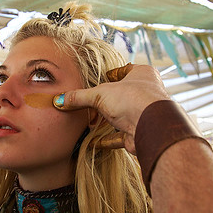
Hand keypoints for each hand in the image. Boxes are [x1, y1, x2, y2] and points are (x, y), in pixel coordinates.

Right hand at [53, 64, 170, 153]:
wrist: (152, 127)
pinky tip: (93, 142)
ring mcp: (144, 114)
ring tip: (89, 122)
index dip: (112, 75)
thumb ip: (79, 97)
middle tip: (90, 103)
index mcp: (143, 74)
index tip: (99, 79)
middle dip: (106, 101)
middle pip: (122, 94)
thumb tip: (60, 100)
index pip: (125, 71)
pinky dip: (107, 139)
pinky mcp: (140, 133)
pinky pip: (120, 136)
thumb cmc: (133, 99)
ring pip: (122, 115)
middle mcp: (147, 92)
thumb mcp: (100, 93)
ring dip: (107, 120)